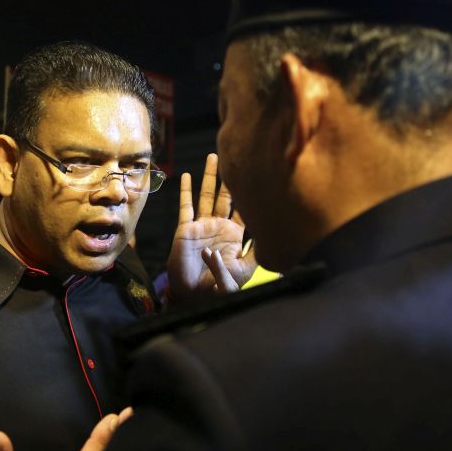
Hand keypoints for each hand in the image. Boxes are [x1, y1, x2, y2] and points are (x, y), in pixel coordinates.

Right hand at [167, 153, 256, 300]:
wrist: (194, 295)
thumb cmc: (219, 287)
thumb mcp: (243, 272)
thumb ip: (254, 255)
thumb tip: (266, 238)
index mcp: (235, 235)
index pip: (245, 208)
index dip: (250, 192)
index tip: (258, 172)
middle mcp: (219, 226)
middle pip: (226, 196)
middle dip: (230, 177)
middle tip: (234, 155)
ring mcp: (202, 226)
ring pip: (206, 196)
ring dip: (209, 177)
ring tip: (213, 157)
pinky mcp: (185, 229)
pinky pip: (186, 207)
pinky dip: (186, 191)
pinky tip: (186, 175)